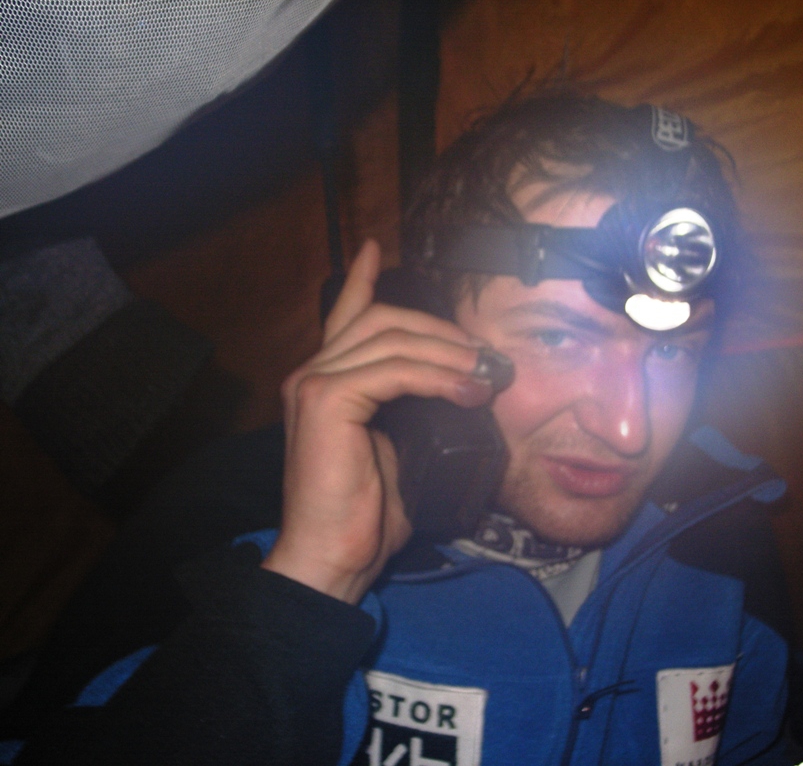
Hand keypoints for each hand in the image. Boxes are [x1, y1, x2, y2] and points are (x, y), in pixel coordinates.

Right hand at [262, 240, 493, 602]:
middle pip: (383, 320)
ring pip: (393, 338)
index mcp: (325, 382)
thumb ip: (409, 411)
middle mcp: (312, 373)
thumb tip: (457, 391)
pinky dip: (438, 375)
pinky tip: (467, 388)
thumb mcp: (395, 449)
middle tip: (482, 351)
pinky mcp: (328, 400)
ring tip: (487, 372)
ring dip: (449, 352)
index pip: (347, 317)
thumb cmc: (364, 514)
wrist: (333, 557)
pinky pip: (396, 370)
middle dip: (440, 328)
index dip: (363, 280)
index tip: (376, 248)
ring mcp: (315, 383)